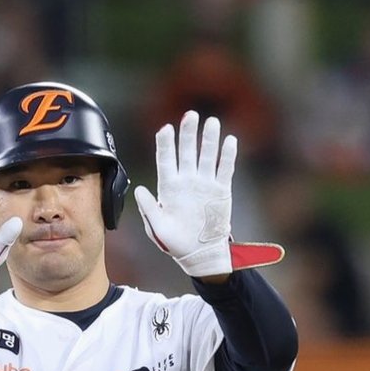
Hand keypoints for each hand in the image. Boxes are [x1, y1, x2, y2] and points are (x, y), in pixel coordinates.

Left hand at [134, 111, 234, 278]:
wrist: (200, 254)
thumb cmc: (176, 243)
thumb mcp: (158, 229)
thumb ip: (149, 209)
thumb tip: (140, 190)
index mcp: (169, 188)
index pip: (166, 160)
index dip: (166, 144)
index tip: (166, 128)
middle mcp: (187, 182)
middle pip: (187, 151)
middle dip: (188, 133)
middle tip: (190, 115)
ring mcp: (204, 184)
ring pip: (207, 156)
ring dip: (209, 139)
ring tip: (212, 122)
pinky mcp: (221, 191)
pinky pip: (225, 170)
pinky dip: (227, 156)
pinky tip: (229, 141)